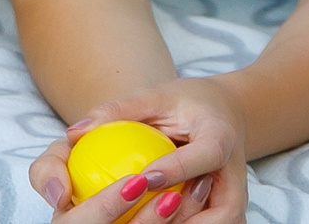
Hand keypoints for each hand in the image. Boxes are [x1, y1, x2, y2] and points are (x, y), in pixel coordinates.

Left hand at [27, 83, 247, 223]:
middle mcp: (234, 175)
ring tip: (141, 223)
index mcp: (220, 137)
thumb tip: (73, 133)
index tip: (142, 179)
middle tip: (140, 217)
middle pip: (222, 210)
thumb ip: (117, 111)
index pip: (204, 156)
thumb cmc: (183, 104)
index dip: (175, 170)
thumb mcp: (153, 97)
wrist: (225, 114)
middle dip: (183, 217)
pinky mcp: (228, 214)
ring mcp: (234, 199)